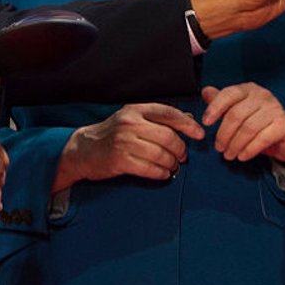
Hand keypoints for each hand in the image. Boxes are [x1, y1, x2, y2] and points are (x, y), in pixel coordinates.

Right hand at [53, 104, 202, 191]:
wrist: (84, 148)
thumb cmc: (113, 134)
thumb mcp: (133, 118)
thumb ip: (160, 117)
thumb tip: (188, 118)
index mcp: (135, 110)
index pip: (169, 113)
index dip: (188, 124)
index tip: (200, 134)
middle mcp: (130, 123)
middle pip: (168, 137)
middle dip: (181, 149)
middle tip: (183, 156)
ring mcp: (124, 142)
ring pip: (161, 154)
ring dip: (172, 163)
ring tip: (173, 166)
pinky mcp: (119, 160)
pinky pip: (149, 169)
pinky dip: (161, 173)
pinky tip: (163, 174)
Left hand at [201, 83, 284, 163]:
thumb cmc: (260, 123)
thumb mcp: (240, 111)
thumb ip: (222, 102)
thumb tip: (206, 92)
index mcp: (249, 89)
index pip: (228, 94)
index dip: (214, 108)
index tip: (205, 123)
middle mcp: (263, 95)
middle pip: (236, 114)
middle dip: (224, 134)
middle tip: (219, 148)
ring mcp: (275, 109)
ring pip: (248, 128)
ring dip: (235, 145)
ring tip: (229, 155)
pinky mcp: (284, 124)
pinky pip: (262, 139)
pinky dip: (249, 150)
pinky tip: (242, 156)